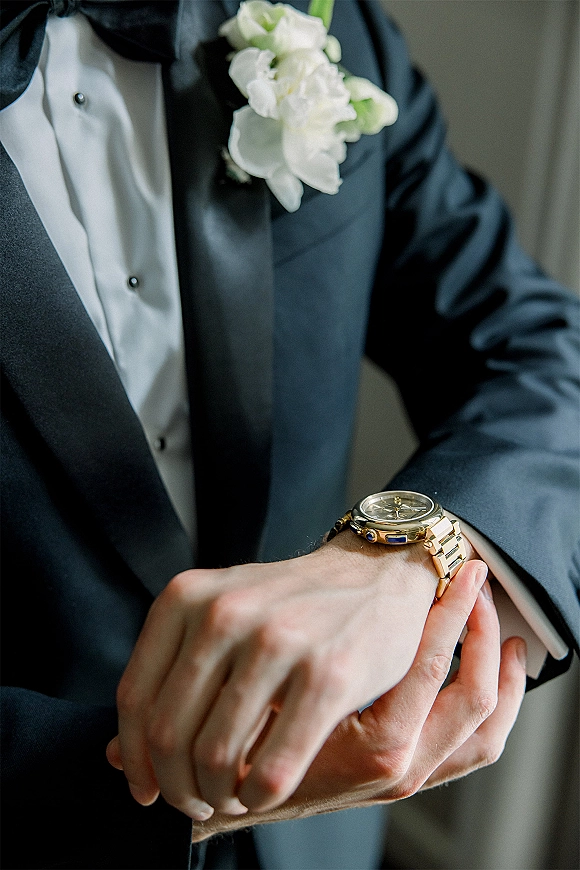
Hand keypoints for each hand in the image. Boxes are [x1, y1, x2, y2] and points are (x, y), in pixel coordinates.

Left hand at [108, 533, 458, 818]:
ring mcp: (276, 640)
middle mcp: (224, 612)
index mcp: (187, 596)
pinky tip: (265, 791)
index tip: (148, 789)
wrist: (375, 575)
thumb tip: (116, 759)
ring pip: (214, 756)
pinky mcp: (327, 673)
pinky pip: (271, 767)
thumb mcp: (220, 620)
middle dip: (177, 785)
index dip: (135, 758)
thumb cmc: (290, 607)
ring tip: (232, 794)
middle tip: (197, 799)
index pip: (135, 697)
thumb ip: (169, 680)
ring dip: (218, 794)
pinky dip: (259, 796)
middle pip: (168, 734)